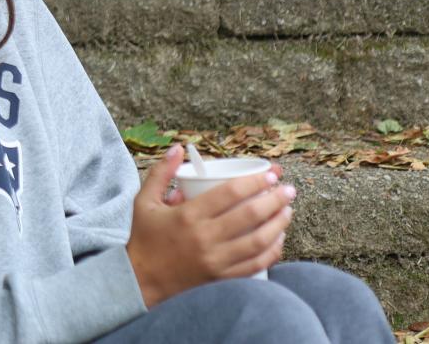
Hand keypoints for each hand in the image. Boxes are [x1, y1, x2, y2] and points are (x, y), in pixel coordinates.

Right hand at [126, 147, 294, 307]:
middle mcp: (204, 237)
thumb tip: (178, 148)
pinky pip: (256, 264)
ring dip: (279, 224)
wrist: (140, 281)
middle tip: (288, 190)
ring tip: (288, 211)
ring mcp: (215, 260)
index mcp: (187, 215)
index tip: (269, 175)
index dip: (254, 182)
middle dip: (274, 199)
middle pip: (250, 215)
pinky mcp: (222, 278)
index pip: (230, 193)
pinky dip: (272, 251)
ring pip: (258, 240)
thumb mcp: (144, 201)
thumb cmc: (144, 238)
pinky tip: (279, 239)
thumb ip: (161, 173)